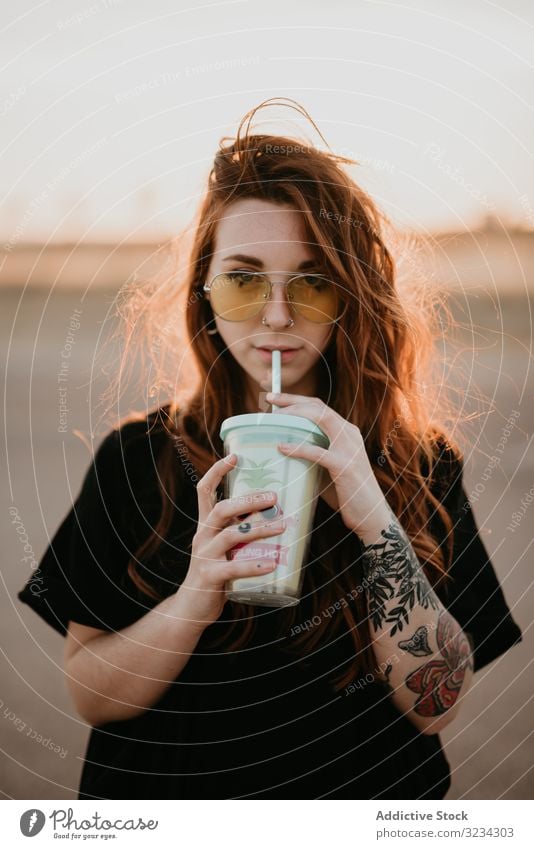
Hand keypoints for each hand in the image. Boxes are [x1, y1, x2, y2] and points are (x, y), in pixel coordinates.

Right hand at [178, 455, 285, 629]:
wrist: (191, 607)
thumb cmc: (215, 573)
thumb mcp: (224, 548)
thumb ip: (240, 531)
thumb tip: (274, 514)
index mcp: (205, 525)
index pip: (205, 490)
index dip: (217, 471)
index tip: (235, 455)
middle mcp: (202, 536)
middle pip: (222, 508)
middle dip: (249, 500)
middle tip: (275, 496)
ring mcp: (204, 556)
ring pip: (231, 535)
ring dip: (260, 529)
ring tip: (284, 527)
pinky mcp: (210, 577)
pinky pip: (234, 568)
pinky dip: (254, 565)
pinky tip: (272, 564)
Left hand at [265, 392, 389, 535]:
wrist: (371, 515)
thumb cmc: (346, 492)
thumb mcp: (329, 467)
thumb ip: (313, 455)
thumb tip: (281, 450)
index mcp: (346, 431)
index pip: (319, 406)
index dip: (296, 399)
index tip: (274, 397)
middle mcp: (349, 434)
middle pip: (318, 406)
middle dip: (291, 400)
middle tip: (269, 399)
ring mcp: (349, 448)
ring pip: (321, 418)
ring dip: (295, 415)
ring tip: (274, 419)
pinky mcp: (345, 466)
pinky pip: (318, 452)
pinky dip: (298, 448)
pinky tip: (281, 447)